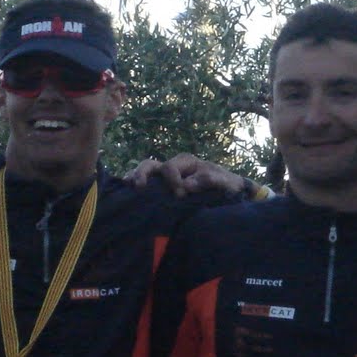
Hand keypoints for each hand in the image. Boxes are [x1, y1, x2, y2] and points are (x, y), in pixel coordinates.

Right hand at [126, 153, 248, 197]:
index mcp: (186, 162)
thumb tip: (186, 185)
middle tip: (141, 187)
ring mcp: (165, 178)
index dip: (172, 180)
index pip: (170, 167)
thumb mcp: (224, 181)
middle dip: (144, 174)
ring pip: (144, 173)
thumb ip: (208, 180)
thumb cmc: (227, 185)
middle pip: (151, 165)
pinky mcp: (162, 190)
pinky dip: (134, 186)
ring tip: (128, 187)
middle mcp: (173, 167)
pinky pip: (146, 185)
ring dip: (135, 178)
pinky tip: (126, 193)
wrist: (230, 193)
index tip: (180, 195)